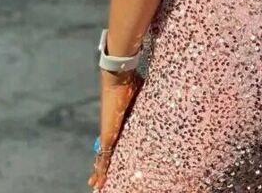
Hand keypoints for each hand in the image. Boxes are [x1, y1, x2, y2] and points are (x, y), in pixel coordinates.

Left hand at [87, 69, 143, 190]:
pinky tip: (98, 180)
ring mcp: (108, 132)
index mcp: (120, 122)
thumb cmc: (131, 84)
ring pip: (102, 157)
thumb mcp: (143, 98)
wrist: (119, 79)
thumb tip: (166, 98)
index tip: (109, 163)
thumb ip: (148, 103)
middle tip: (96, 181)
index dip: (111, 153)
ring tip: (96, 185)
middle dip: (101, 168)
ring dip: (100, 172)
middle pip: (105, 152)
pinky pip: (104, 156)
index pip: (114, 141)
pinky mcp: (107, 135)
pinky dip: (101, 169)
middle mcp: (112, 129)